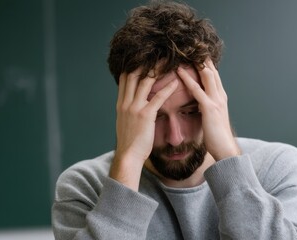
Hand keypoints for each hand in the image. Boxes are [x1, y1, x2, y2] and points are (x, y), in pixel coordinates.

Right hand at [109, 68, 177, 189]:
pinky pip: (157, 98)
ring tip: (169, 61)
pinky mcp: (145, 115)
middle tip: (158, 53)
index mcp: (121, 103)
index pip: (125, 78)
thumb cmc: (129, 141)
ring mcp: (134, 108)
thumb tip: (131, 104)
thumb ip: (127, 111)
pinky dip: (167, 88)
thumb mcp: (124, 122)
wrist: (128, 155)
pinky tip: (176, 81)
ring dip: (157, 70)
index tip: (144, 57)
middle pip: (134, 74)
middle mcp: (126, 102)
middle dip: (146, 62)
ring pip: (146, 82)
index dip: (134, 65)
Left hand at [176, 59, 240, 160]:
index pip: (213, 75)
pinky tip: (178, 71)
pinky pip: (197, 90)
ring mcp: (216, 100)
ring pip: (206, 75)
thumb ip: (207, 107)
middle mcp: (220, 95)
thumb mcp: (213, 117)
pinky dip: (187, 79)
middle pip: (211, 70)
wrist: (225, 149)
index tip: (195, 53)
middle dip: (202, 57)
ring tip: (184, 52)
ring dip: (195, 63)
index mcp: (220, 97)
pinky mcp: (209, 108)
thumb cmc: (217, 136)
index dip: (205, 63)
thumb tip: (200, 102)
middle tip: (190, 44)